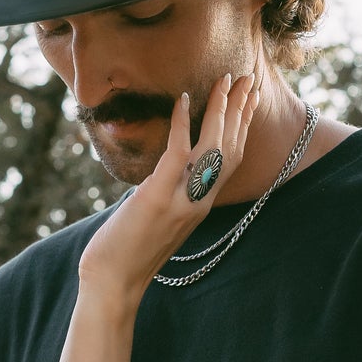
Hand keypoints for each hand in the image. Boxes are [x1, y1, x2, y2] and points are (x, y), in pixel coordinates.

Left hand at [78, 72, 259, 301]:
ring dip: (221, 110)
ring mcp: (181, 200)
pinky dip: (181, 124)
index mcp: (201, 205)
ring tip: (224, 81)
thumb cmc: (128, 252)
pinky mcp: (158, 197)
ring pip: (212, 147)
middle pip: (230, 148)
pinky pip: (177, 153)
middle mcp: (199, 201)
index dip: (241, 127)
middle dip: (240, 110)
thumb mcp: (158, 220)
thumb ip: (169, 194)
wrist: (114, 283)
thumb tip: (163, 172)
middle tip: (247, 78)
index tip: (248, 99)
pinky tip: (182, 99)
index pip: (231, 160)